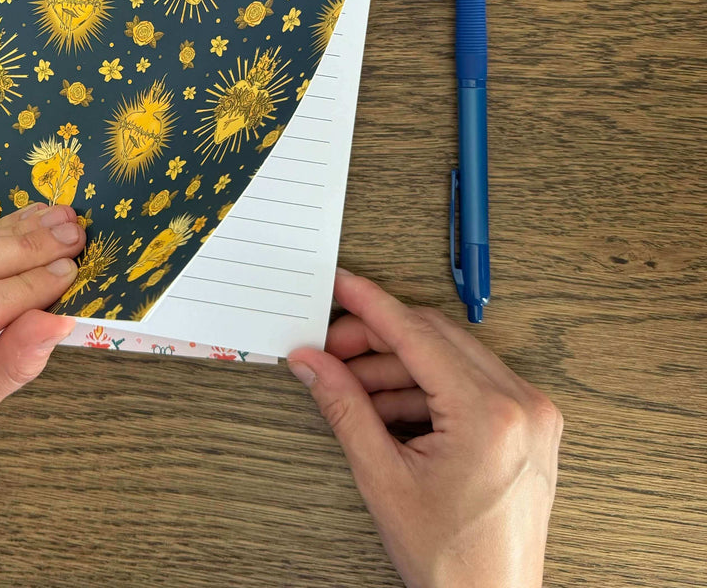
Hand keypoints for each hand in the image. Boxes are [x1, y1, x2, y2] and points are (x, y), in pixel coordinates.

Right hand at [288, 270, 561, 587]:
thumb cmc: (453, 560)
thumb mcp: (384, 478)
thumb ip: (344, 408)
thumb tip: (313, 363)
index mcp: (489, 415)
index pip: (416, 334)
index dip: (370, 305)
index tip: (341, 286)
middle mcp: (522, 405)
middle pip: (434, 337)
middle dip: (376, 338)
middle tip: (331, 347)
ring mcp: (533, 415)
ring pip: (451, 356)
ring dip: (398, 363)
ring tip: (351, 383)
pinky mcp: (531, 427)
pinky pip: (471, 381)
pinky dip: (427, 384)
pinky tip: (387, 402)